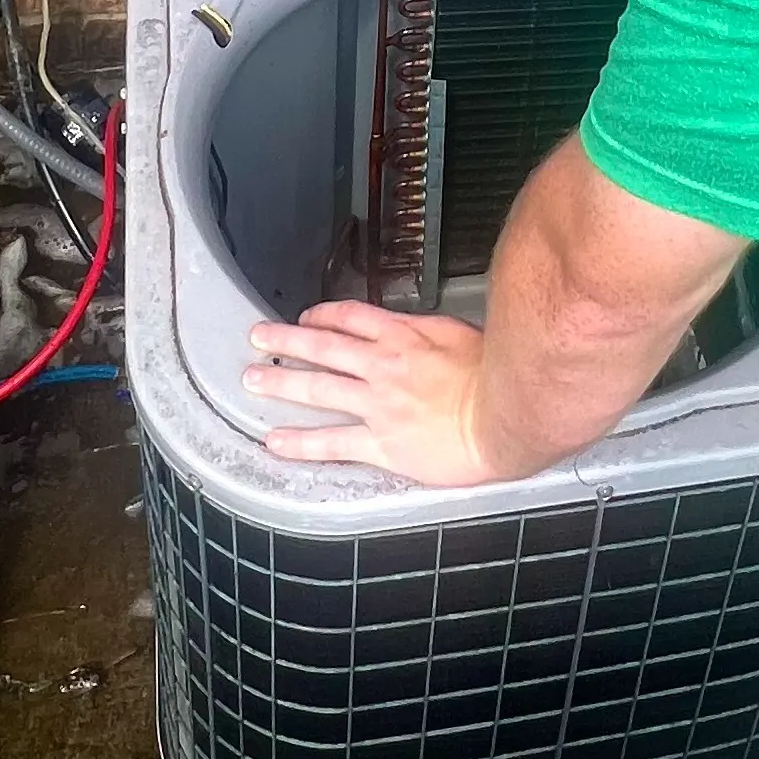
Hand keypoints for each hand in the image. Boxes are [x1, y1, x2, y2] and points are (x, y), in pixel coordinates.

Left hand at [244, 299, 494, 482]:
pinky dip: (300, 441)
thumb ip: (429, 332)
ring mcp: (379, 405)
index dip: (323, 316)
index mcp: (405, 336)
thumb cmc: (497, 376)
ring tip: (252, 380)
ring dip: (281, 382)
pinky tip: (275, 441)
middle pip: (323, 346)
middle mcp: (383, 365)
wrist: (506, 415)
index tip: (308, 317)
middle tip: (258, 337)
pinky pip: (332, 442)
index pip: (352, 317)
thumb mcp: (462, 334)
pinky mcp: (382, 443)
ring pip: (318, 388)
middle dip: (286, 341)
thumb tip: (416, 332)